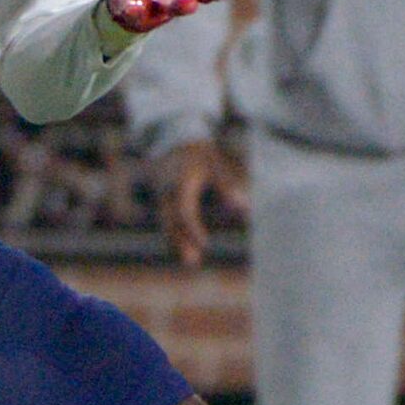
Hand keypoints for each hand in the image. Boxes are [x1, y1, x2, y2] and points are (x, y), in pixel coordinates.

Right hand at [161, 139, 248, 267]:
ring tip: (191, 262)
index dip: (193, 229)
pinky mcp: (162, 201)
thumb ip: (227, 185)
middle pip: (171, 221)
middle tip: (192, 262)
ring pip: (167, 223)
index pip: (184, 211)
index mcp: (180, 182)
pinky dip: (175, 235)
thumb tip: (243, 208)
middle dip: (181, 241)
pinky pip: (167, 221)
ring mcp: (161, 197)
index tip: (205, 244)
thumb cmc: (199, 153)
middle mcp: (166, 192)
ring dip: (177, 241)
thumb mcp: (215, 163)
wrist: (173, 142)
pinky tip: (186, 249)